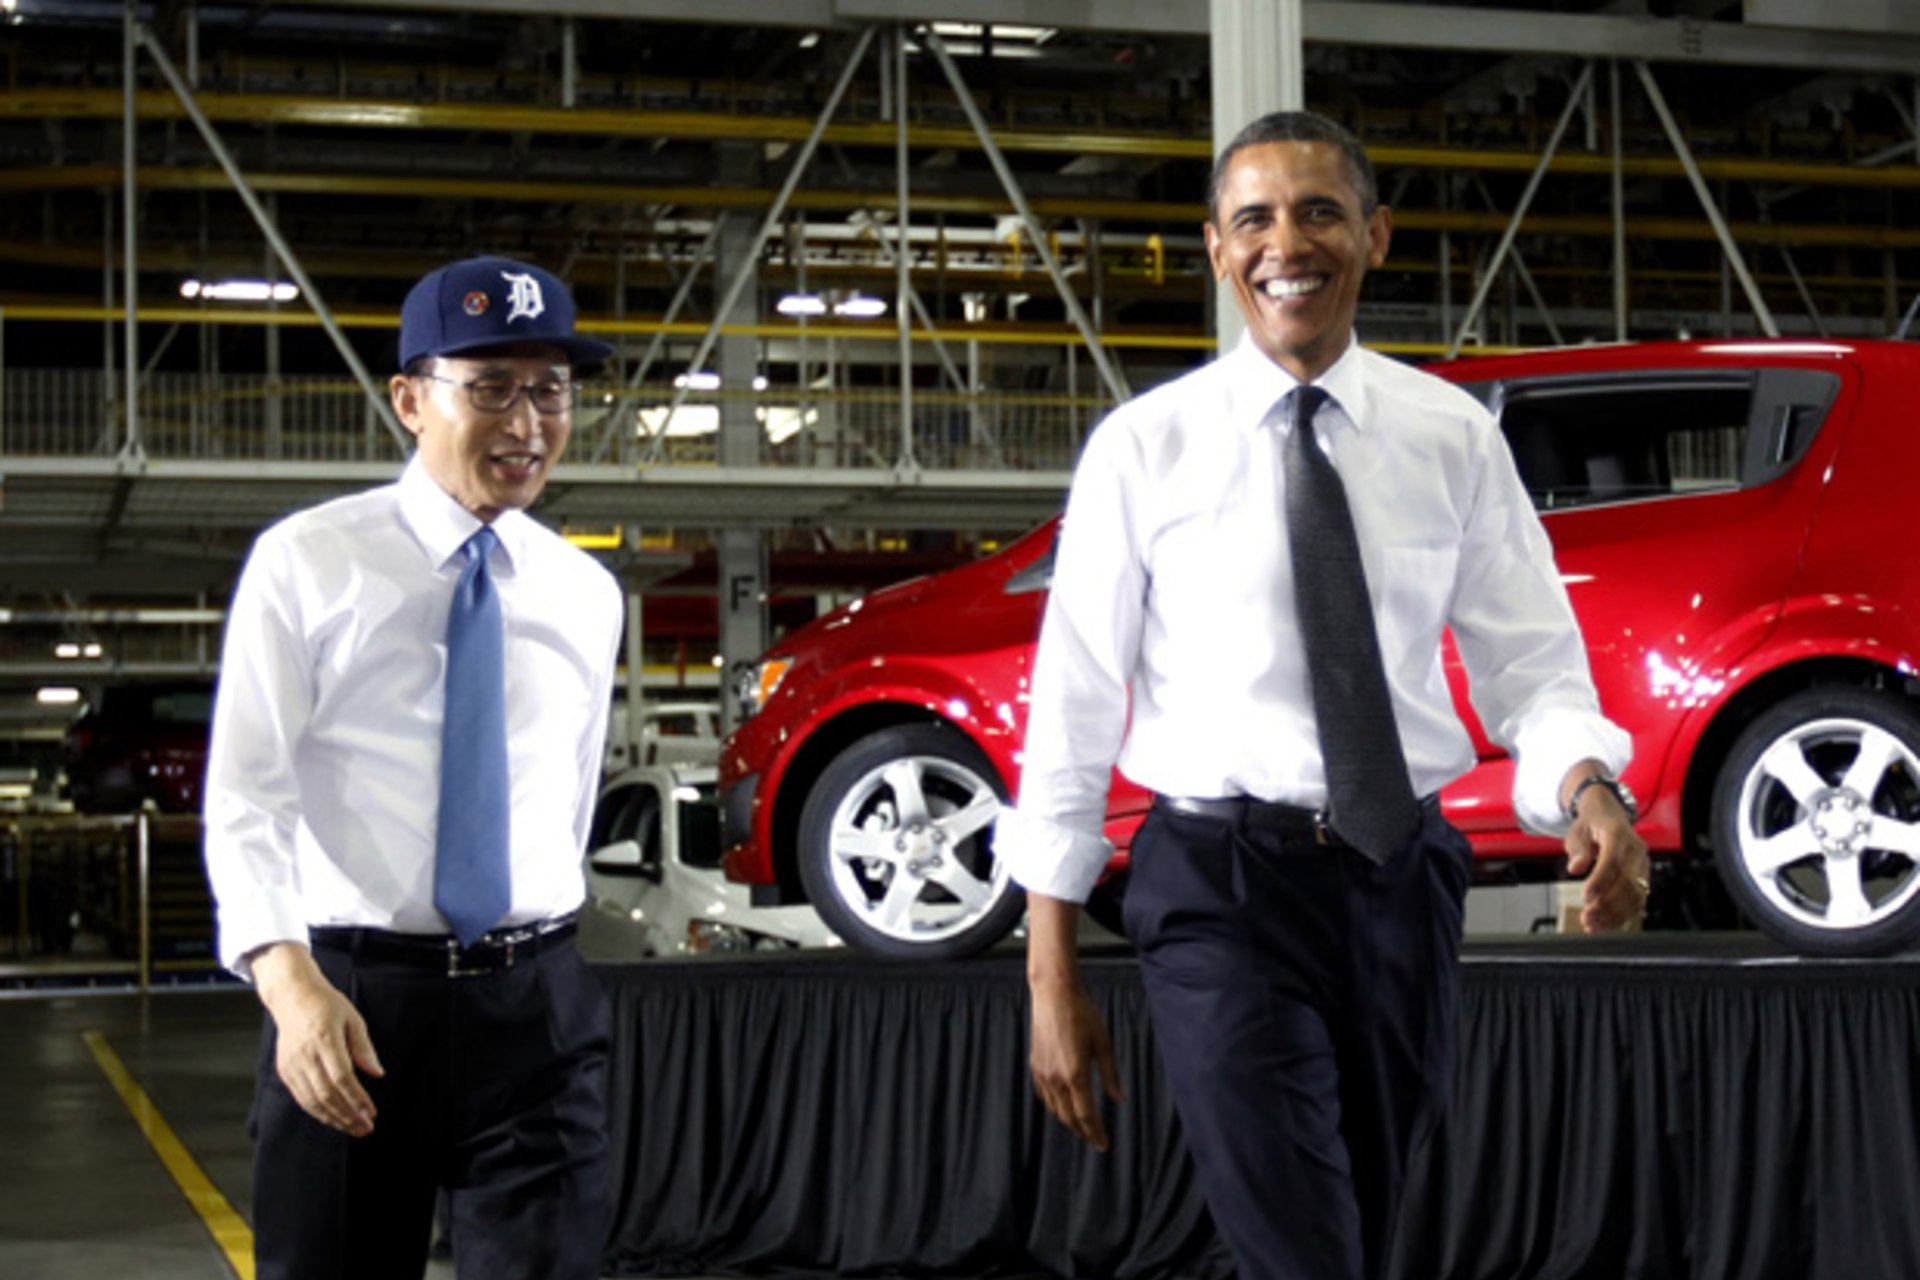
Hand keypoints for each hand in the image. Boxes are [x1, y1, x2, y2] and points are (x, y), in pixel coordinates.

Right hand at [249, 943, 383, 1135]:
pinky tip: (333, 1118)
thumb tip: (377, 1073)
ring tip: (352, 1129)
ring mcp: (292, 1064)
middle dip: (347, 1115)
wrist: (292, 996)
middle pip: (327, 1094)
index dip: (357, 1099)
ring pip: (312, 1100)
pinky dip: (317, 1112)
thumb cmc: (326, 1005)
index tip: (371, 1112)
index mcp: (325, 1039)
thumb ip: (363, 1048)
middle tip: (365, 1128)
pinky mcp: (285, 1070)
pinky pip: (301, 1097)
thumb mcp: (352, 1019)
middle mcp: (305, 1055)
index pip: (342, 1078)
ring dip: (333, 1119)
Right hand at [1030, 974, 1123, 1150]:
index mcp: (1075, 1074)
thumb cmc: (1083, 1014)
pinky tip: (1065, 1105)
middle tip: (1096, 1140)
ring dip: (1069, 1121)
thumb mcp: (1104, 1043)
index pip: (1086, 1116)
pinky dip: (1056, 1106)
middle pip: (1069, 1117)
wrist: (1054, 993)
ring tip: (1084, 1126)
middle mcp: (1056, 1078)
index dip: (1096, 1134)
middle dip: (1084, 1132)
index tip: (1104, 1145)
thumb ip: (1111, 1075)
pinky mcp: (1035, 1065)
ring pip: (1055, 1109)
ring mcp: (1043, 1073)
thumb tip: (1120, 1099)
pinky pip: (1045, 1096)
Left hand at [1564, 786, 1650, 933]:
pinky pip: (1638, 900)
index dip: (1600, 881)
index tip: (1585, 897)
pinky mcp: (1644, 877)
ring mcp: (1643, 864)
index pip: (1612, 861)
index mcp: (1618, 834)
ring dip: (1615, 914)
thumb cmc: (1592, 824)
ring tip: (1593, 924)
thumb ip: (1577, 848)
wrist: (1609, 816)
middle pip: (1627, 882)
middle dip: (1607, 904)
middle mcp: (1636, 850)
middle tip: (1587, 918)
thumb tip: (1575, 867)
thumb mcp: (1577, 830)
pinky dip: (1622, 915)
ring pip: (1636, 895)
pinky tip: (1605, 923)